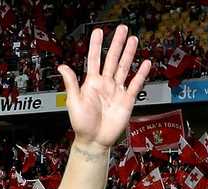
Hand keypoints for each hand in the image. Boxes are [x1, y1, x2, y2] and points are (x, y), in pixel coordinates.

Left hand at [58, 25, 151, 149]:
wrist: (94, 141)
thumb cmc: (81, 124)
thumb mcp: (73, 102)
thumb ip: (71, 83)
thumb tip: (62, 67)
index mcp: (91, 83)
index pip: (94, 59)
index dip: (96, 45)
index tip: (99, 31)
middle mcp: (105, 84)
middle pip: (112, 59)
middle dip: (117, 44)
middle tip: (121, 29)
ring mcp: (116, 91)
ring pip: (124, 68)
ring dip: (129, 54)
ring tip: (133, 39)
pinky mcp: (127, 100)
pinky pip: (135, 84)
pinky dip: (141, 74)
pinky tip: (145, 63)